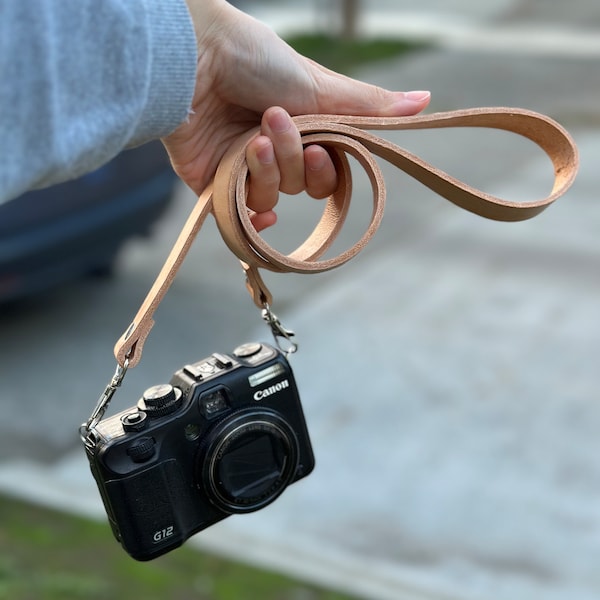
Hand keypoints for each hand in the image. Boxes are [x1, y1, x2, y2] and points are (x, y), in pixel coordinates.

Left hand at [164, 0, 429, 229]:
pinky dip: (250, 217)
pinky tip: (258, 213)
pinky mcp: (214, 184)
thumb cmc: (257, 61)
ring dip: (265, 169)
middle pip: (301, 185)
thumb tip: (426, 102)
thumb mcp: (321, 85)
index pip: (329, 170)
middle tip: (272, 122)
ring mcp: (244, 168)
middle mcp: (276, 151)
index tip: (318, 147)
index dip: (326, 168)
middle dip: (292, 159)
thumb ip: (369, 106)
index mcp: (302, 129)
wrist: (193, 60)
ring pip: (272, 195)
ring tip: (249, 137)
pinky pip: (239, 217)